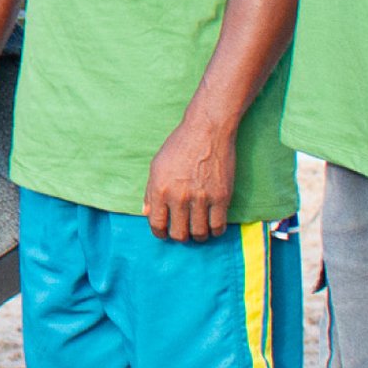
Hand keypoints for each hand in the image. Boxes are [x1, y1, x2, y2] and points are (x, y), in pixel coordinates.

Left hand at [144, 114, 235, 240]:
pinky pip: (218, 226)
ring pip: (199, 233)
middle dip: (180, 236)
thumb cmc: (180, 146)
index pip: (157, 224)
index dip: (160, 233)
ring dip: (198, 236)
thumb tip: (146, 213)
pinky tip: (213, 226)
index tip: (165, 233)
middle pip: (179, 234)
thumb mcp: (157, 166)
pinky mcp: (221, 197)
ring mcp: (201, 198)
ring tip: (198, 230)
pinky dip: (215, 231)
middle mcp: (178, 197)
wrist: (207, 131)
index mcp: (159, 189)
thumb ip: (149, 191)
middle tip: (183, 231)